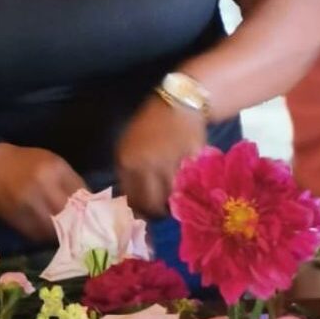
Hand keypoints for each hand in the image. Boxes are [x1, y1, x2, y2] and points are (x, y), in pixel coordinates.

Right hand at [0, 144, 87, 242]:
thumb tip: (89, 205)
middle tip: (82, 230)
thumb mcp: (51, 162)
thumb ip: (70, 181)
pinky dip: (44, 236)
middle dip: (77, 224)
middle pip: (70, 215)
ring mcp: (28, 204)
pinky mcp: (16, 218)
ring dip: (61, 234)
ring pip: (54, 229)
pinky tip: (46, 232)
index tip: (94, 216)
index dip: (90, 209)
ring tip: (65, 233)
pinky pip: (37, 234)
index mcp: (55, 169)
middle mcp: (43, 186)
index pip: (83, 196)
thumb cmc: (24, 161)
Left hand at [116, 96, 206, 216]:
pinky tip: (188, 186)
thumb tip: (132, 201)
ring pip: (171, 198)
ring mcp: (170, 164)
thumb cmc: (151, 125)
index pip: (131, 199)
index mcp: (127, 161)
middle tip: (162, 213)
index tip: (145, 215)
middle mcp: (146, 165)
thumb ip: (129, 172)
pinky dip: (189, 189)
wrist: (179, 103)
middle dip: (156, 212)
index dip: (139, 211)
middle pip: (151, 204)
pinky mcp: (192, 162)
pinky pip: (190, 186)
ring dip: (174, 202)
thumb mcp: (129, 146)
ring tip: (176, 200)